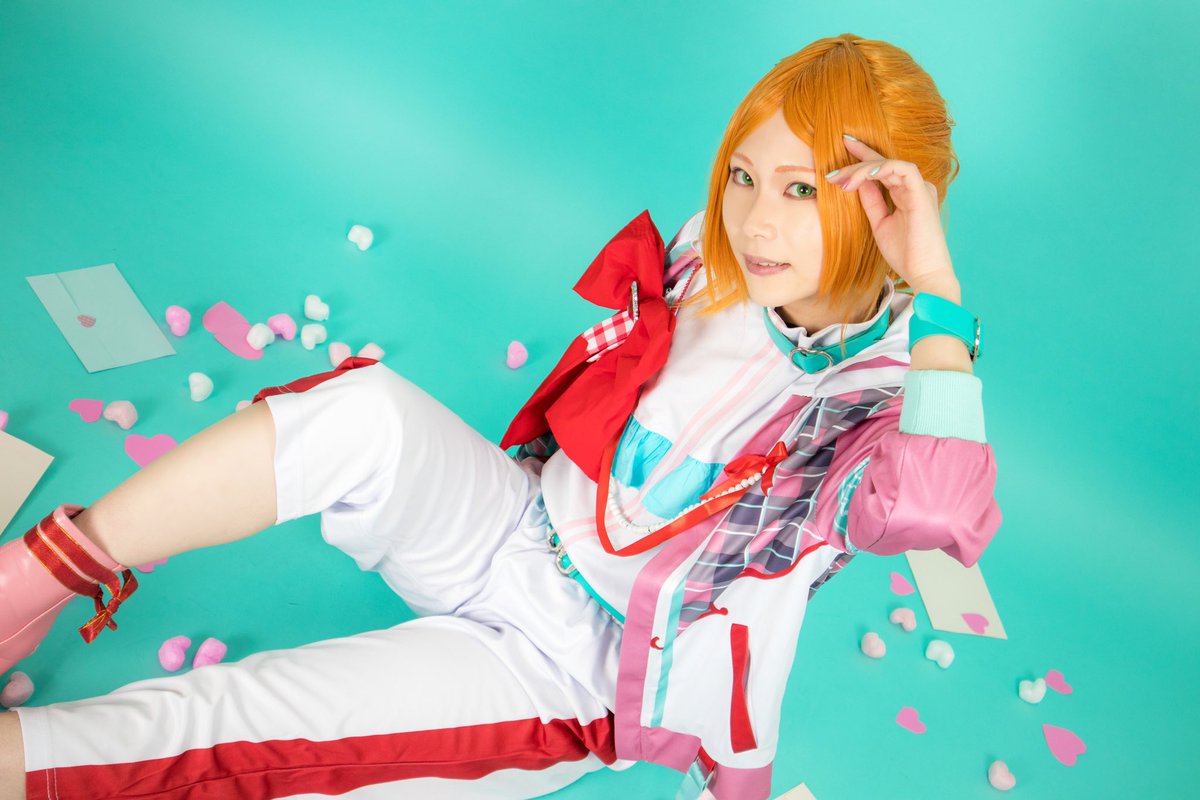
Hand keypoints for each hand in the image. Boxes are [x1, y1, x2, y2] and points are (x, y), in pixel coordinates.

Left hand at [826, 135, 957, 290]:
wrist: (922, 273)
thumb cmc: (904, 253)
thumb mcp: (880, 223)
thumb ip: (871, 202)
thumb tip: (857, 182)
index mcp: (905, 193)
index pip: (882, 168)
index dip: (863, 156)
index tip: (843, 145)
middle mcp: (914, 187)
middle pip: (883, 163)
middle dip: (855, 162)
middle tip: (831, 172)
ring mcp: (919, 188)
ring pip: (889, 164)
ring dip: (863, 169)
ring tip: (842, 181)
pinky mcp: (922, 192)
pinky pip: (903, 169)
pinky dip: (883, 168)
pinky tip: (866, 175)